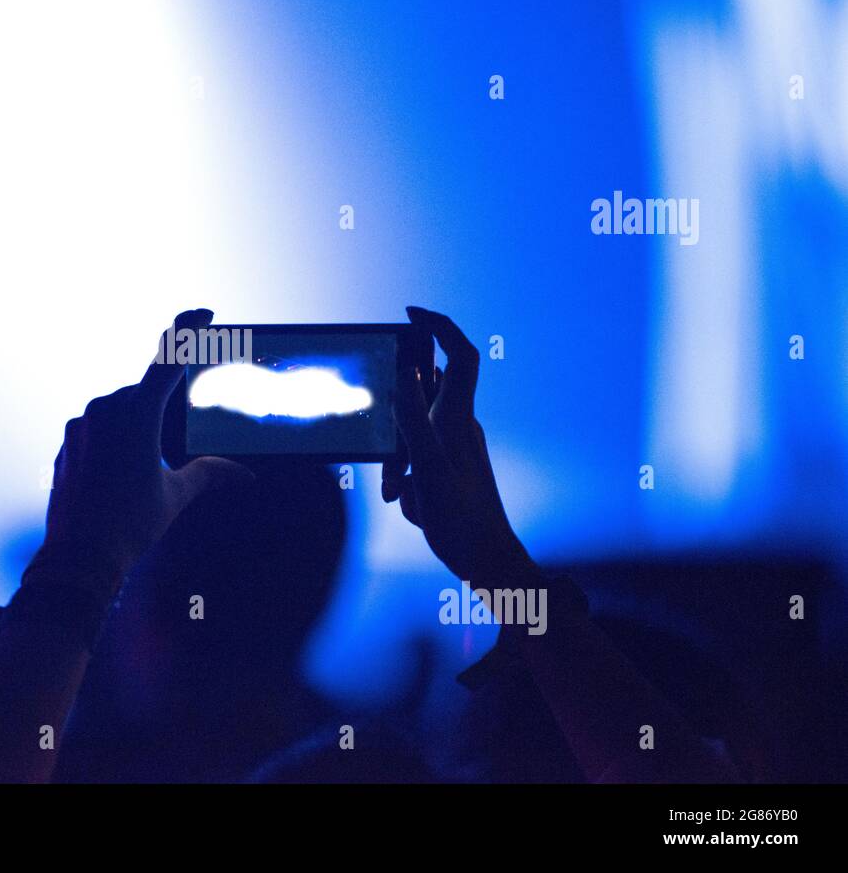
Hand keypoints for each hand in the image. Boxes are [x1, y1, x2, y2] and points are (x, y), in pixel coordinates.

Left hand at [27, 309, 252, 599]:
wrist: (78, 557)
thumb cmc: (130, 525)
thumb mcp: (177, 495)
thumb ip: (210, 473)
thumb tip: (244, 474)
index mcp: (137, 413)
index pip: (168, 358)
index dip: (188, 329)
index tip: (203, 314)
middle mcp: (105, 410)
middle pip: (143, 393)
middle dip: (160, 413)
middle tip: (166, 450)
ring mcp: (81, 425)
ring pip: (118, 412)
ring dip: (135, 430)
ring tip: (140, 474)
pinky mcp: (66, 443)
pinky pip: (96, 431)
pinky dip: (112, 444)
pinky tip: (117, 479)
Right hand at [381, 306, 533, 586]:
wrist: (487, 561)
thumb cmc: (462, 520)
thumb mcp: (428, 467)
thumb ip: (413, 419)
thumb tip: (405, 372)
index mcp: (457, 418)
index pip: (458, 354)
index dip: (439, 326)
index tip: (409, 313)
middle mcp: (457, 426)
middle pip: (423, 395)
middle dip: (396, 417)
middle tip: (388, 453)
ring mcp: (452, 447)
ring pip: (412, 432)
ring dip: (396, 459)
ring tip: (397, 492)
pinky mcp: (446, 468)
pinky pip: (414, 459)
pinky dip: (403, 477)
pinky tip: (408, 503)